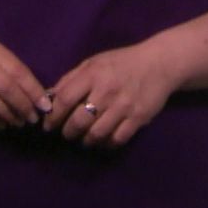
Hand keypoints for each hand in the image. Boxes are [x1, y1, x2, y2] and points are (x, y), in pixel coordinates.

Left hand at [41, 39, 180, 146]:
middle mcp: (107, 91)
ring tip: (83, 139)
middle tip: (66, 134)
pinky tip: (102, 141)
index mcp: (93, 74)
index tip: (48, 125)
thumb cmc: (120, 63)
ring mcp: (124, 107)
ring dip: (85, 141)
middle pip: (79, 121)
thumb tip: (49, 98)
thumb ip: (70, 79)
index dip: (53, 115)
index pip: (66, 99)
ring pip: (97, 134)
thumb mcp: (93, 63)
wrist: (159, 64)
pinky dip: (106, 144)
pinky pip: (117, 139)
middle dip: (68, 132)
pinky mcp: (138, 118)